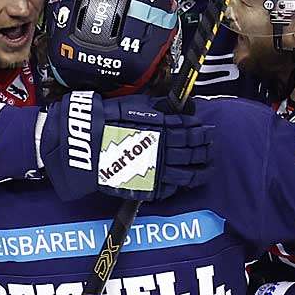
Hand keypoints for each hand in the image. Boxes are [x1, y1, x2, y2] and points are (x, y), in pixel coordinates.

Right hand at [40, 92, 212, 200]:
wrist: (85, 145)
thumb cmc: (106, 122)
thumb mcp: (134, 105)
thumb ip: (158, 107)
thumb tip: (176, 107)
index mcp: (162, 128)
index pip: (190, 130)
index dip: (201, 131)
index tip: (205, 130)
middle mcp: (163, 149)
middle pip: (194, 150)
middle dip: (205, 147)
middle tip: (210, 145)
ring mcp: (156, 170)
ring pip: (188, 173)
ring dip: (201, 170)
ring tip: (208, 167)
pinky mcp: (146, 186)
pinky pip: (170, 188)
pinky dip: (181, 185)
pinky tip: (187, 182)